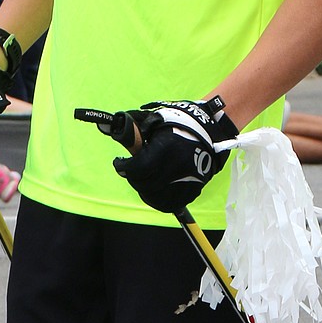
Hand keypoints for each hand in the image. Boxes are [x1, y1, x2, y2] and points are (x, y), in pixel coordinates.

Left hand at [111, 97, 236, 213]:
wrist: (211, 128)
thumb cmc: (179, 121)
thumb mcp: (156, 119)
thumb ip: (135, 126)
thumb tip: (110, 128)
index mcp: (166, 149)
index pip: (137, 168)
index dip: (123, 168)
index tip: (119, 162)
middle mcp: (176, 167)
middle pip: (145, 184)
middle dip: (133, 178)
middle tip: (130, 171)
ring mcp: (186, 180)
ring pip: (156, 197)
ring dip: (144, 189)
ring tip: (142, 180)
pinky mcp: (193, 189)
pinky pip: (170, 203)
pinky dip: (158, 199)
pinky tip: (154, 189)